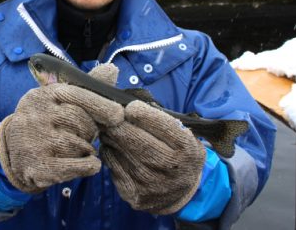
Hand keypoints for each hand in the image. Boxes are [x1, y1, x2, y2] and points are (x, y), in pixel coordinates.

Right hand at [0, 77, 122, 193]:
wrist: (13, 148)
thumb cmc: (46, 119)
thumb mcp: (60, 99)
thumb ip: (87, 87)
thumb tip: (113, 69)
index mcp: (44, 94)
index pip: (75, 94)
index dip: (99, 104)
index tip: (118, 114)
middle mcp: (36, 115)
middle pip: (80, 121)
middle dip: (91, 130)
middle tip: (88, 134)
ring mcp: (34, 141)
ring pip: (78, 144)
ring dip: (86, 148)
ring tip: (78, 147)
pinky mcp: (37, 165)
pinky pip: (72, 166)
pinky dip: (87, 166)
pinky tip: (91, 164)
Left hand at [88, 64, 205, 214]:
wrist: (180, 192)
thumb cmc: (179, 153)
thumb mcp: (185, 134)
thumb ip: (164, 119)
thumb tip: (130, 103)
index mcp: (186, 149)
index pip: (161, 125)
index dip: (141, 113)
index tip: (130, 107)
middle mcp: (169, 168)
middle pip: (134, 138)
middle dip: (118, 122)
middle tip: (109, 113)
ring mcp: (149, 183)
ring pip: (118, 149)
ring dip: (110, 135)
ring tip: (109, 127)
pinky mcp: (132, 192)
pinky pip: (111, 163)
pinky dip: (109, 151)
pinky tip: (113, 145)